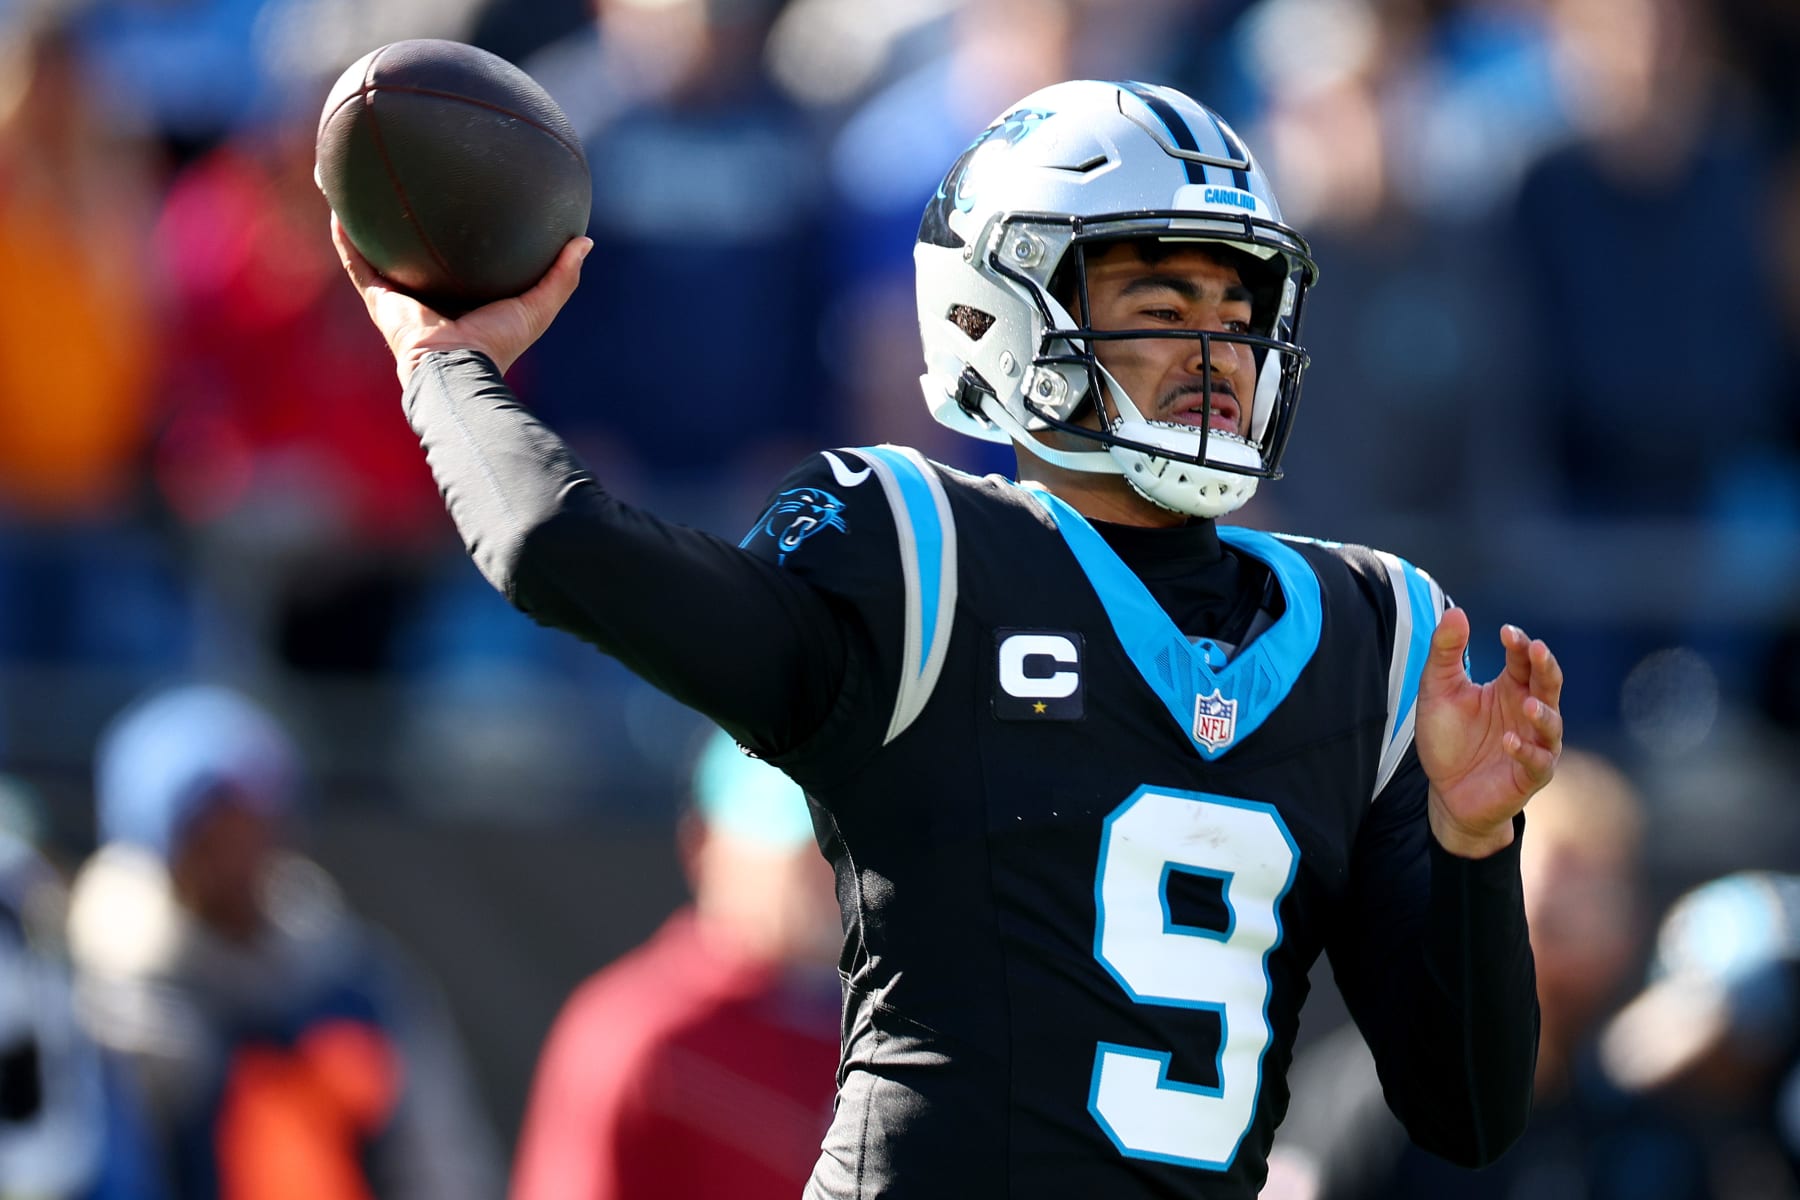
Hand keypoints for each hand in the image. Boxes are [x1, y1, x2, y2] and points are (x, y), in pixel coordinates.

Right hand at [331, 214, 591, 385]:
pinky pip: (357, 262)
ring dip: (367, 226)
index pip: (460, 265)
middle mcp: (428, 298)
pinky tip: (338, 208)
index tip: (462, 208)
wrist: (456, 369)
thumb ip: (561, 277)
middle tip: (411, 191)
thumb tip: (585, 241)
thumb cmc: (497, 344)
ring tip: (362, 188)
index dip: (460, 241)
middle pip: (416, 256)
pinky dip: (344, 239)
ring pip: (379, 255)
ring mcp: (400, 299)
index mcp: (462, 300)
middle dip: (409, 229)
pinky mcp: (379, 299)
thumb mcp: (537, 308)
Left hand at [1414, 608, 1563, 857]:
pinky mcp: (1530, 775)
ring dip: (1543, 714)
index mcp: (1511, 687)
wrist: (1446, 792)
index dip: (1520, 644)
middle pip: (1548, 684)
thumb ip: (1445, 653)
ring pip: (1552, 724)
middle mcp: (1529, 711)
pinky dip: (1526, 752)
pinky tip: (1510, 741)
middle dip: (1545, 667)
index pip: (1524, 660)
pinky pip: (1538, 762)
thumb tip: (1456, 611)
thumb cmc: (1448, 739)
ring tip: (1528, 705)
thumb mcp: (1438, 691)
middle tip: (1536, 650)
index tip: (1505, 632)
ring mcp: (1535, 744)